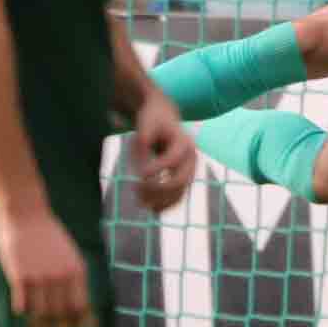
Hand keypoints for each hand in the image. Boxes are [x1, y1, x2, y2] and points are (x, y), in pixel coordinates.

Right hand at [0, 206, 89, 320]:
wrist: (25, 212)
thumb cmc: (45, 233)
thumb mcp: (67, 253)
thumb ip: (71, 276)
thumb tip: (75, 304)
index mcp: (77, 271)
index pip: (79, 307)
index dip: (72, 318)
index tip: (63, 322)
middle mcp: (62, 277)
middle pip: (59, 313)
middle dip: (52, 319)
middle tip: (44, 320)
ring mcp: (41, 277)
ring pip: (41, 312)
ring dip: (36, 313)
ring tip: (31, 305)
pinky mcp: (20, 276)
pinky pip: (22, 306)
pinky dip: (21, 307)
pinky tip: (19, 300)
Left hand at [131, 90, 197, 215]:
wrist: (163, 117)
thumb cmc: (151, 122)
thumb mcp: (143, 129)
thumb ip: (142, 148)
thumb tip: (142, 175)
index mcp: (184, 142)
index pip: (172, 160)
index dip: (156, 169)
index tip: (139, 174)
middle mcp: (191, 157)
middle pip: (180, 180)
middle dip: (158, 189)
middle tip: (136, 190)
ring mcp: (190, 170)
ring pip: (179, 192)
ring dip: (160, 200)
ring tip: (140, 203)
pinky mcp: (184, 178)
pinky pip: (178, 196)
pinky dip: (165, 204)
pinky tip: (151, 208)